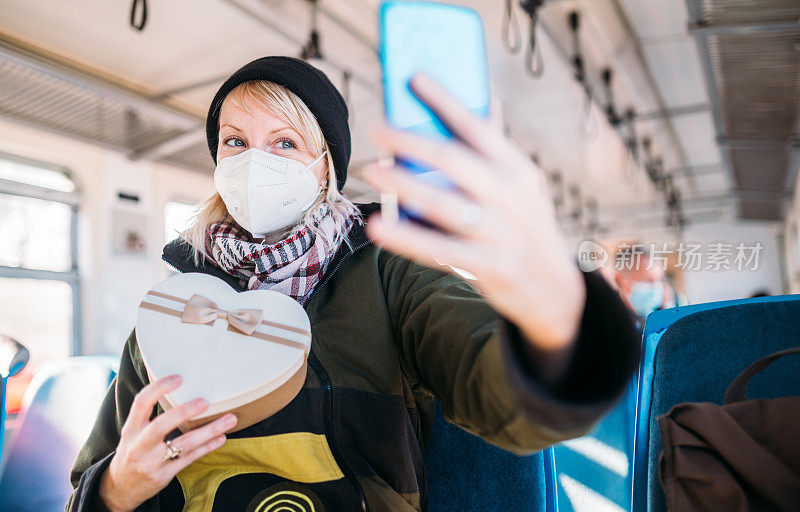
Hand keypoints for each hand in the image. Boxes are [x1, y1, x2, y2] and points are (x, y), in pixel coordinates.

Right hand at [99, 375, 236, 511]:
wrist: (121, 488)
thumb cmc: (133, 451)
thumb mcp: (133, 432)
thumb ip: (150, 414)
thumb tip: (179, 386)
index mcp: (131, 428)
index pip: (141, 403)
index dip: (159, 388)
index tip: (179, 378)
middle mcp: (139, 445)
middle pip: (160, 425)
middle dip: (184, 412)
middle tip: (205, 402)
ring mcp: (151, 463)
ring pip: (183, 445)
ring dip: (209, 431)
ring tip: (230, 419)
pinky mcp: (163, 476)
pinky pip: (190, 459)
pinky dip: (207, 447)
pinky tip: (221, 438)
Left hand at [363, 74, 584, 351]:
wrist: (555, 291)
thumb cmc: (526, 227)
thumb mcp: (522, 188)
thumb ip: (497, 152)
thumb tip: (485, 103)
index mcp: (518, 170)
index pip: (479, 128)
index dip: (446, 100)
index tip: (414, 77)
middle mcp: (512, 198)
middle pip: (455, 162)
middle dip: (413, 141)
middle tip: (377, 128)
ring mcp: (502, 234)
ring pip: (444, 204)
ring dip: (404, 184)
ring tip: (372, 170)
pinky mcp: (491, 268)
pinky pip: (441, 251)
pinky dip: (407, 239)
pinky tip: (379, 227)